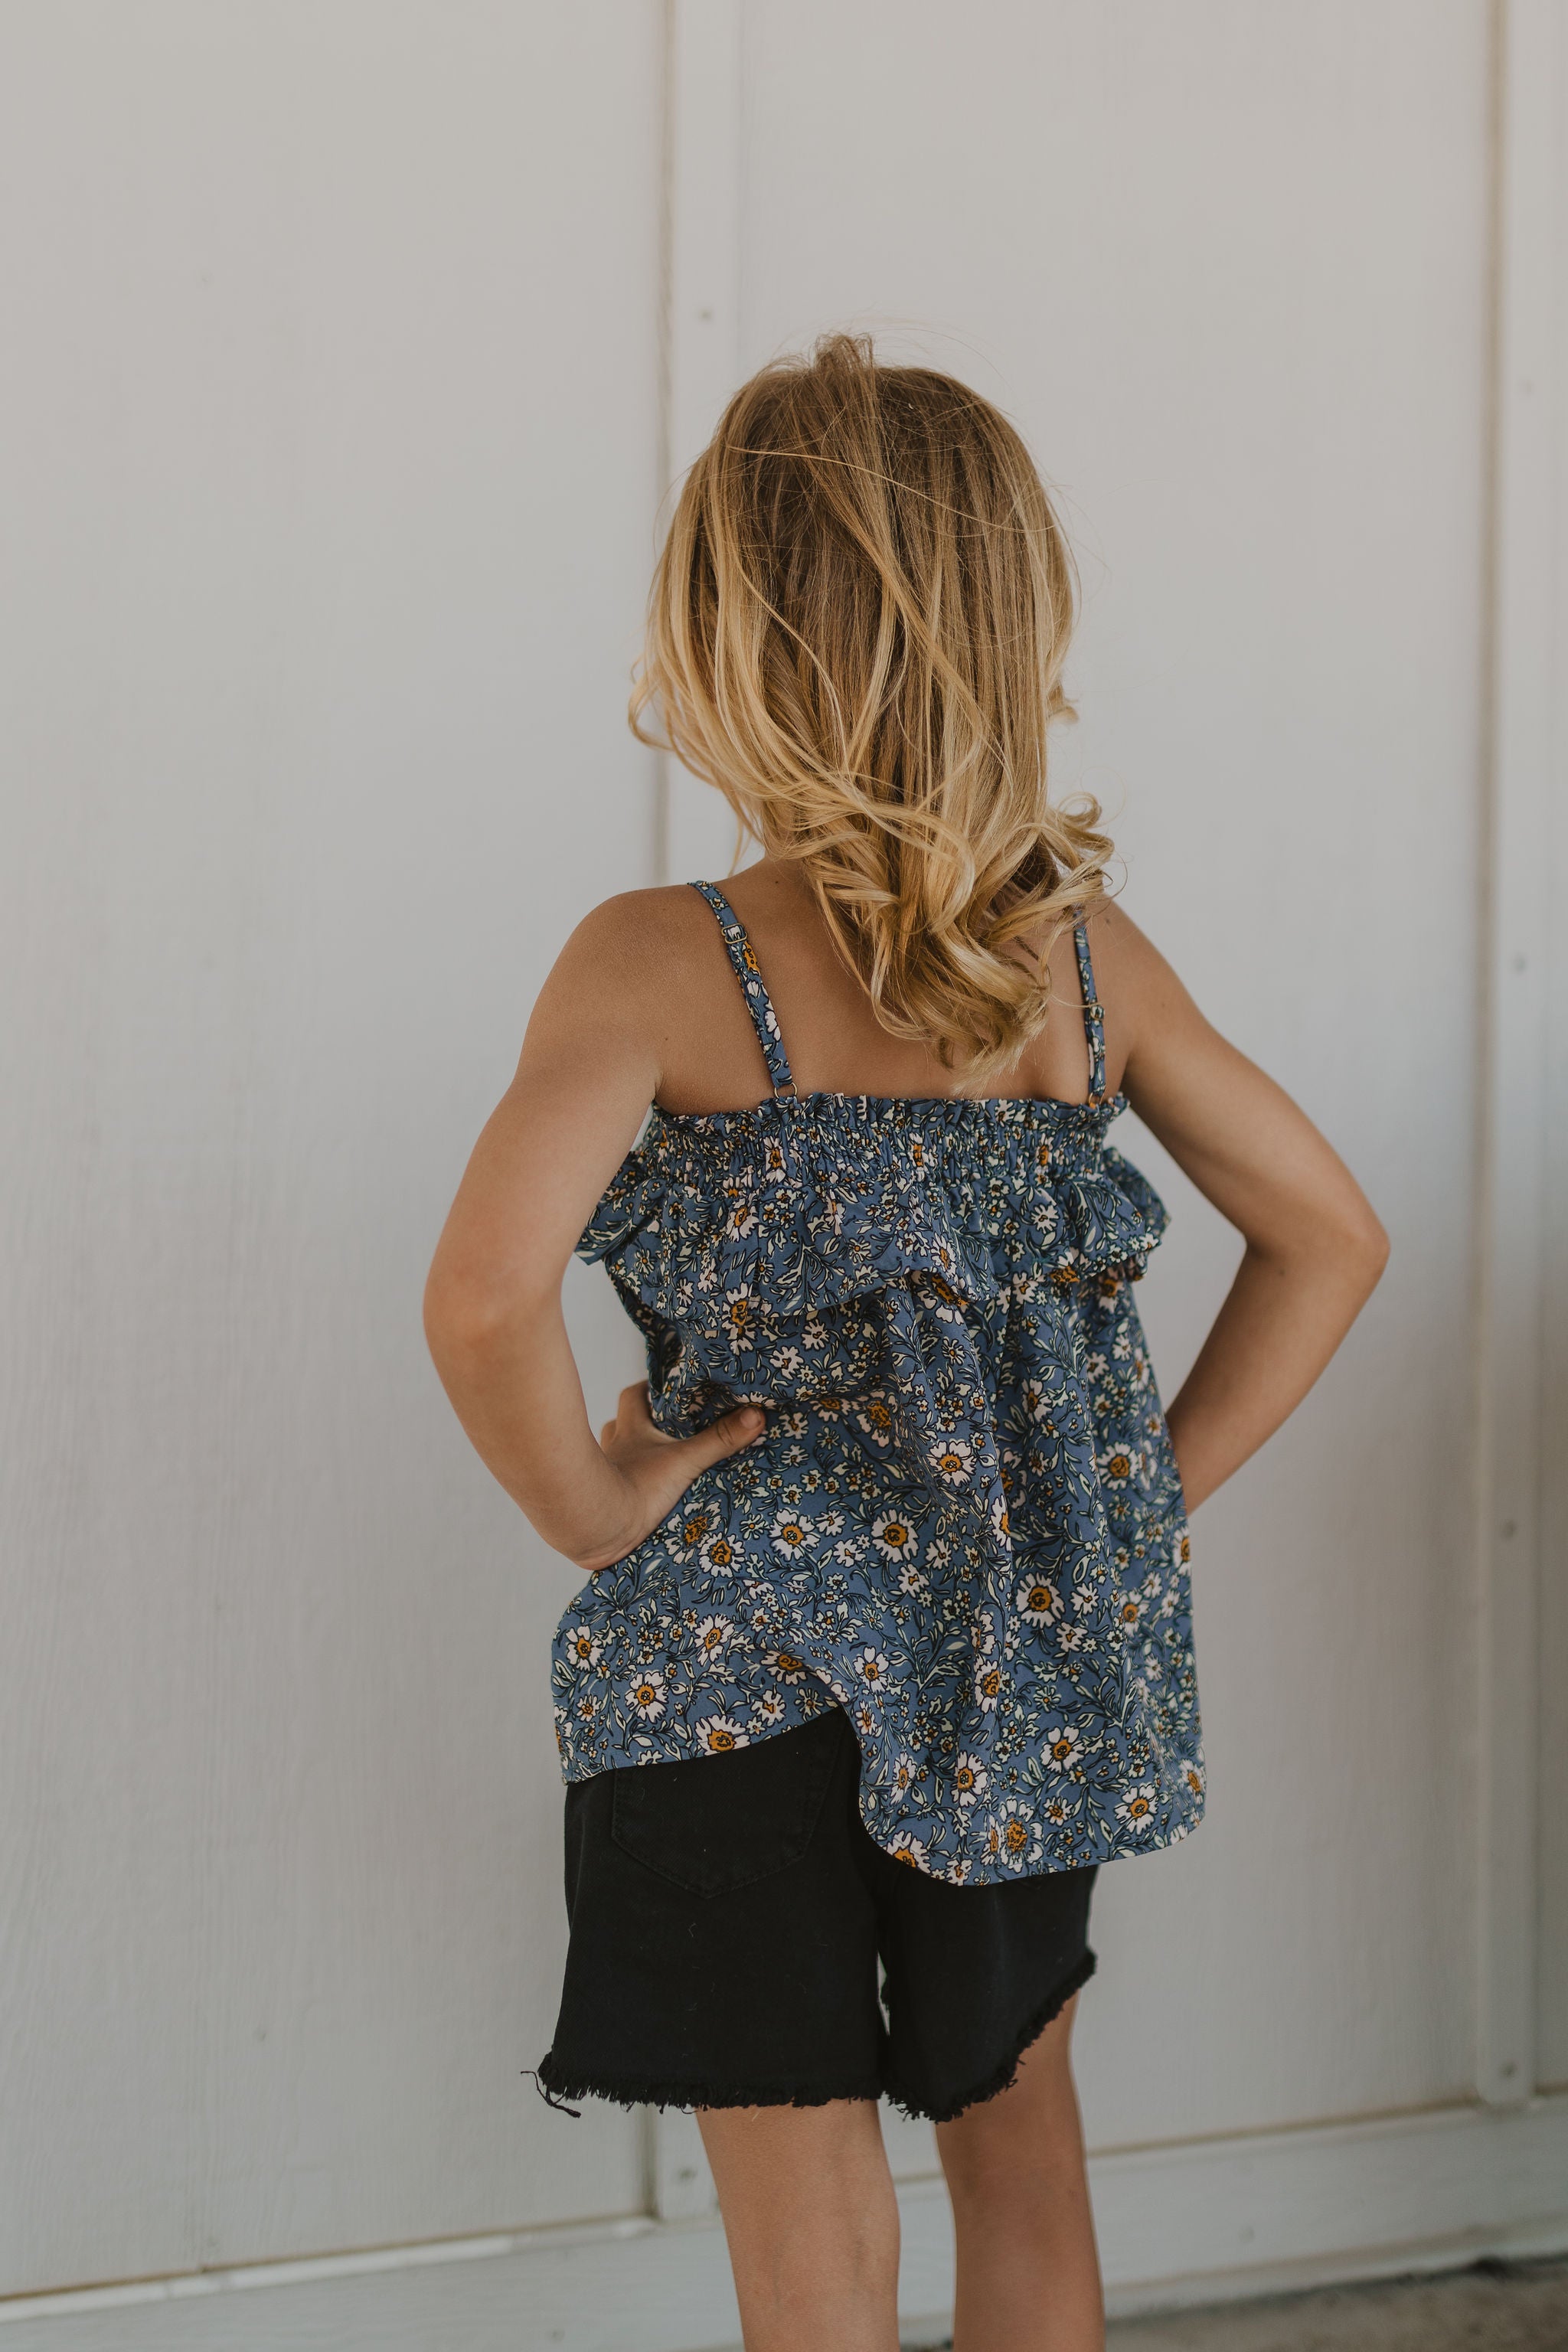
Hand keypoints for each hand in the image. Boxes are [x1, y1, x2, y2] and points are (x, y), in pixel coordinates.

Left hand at [579, 1382, 765, 1572]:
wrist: (598, 1528)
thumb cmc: (635, 1489)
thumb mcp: (684, 1462)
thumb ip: (719, 1440)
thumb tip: (755, 1415)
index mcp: (631, 1429)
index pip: (634, 1395)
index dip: (649, 1390)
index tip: (667, 1389)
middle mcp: (614, 1446)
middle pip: (621, 1422)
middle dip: (642, 1423)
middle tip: (667, 1428)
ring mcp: (605, 1472)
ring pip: (615, 1452)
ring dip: (632, 1453)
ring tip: (655, 1460)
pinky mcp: (603, 1498)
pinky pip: (613, 1482)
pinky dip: (625, 1483)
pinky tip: (640, 1493)